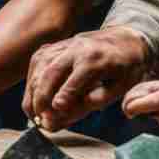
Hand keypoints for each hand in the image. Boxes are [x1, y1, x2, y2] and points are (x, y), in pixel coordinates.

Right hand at [23, 26, 148, 131]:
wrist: (125, 39)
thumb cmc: (126, 67)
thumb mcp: (122, 86)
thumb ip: (99, 99)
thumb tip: (71, 111)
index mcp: (96, 59)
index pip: (75, 80)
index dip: (63, 99)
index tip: (53, 115)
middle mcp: (77, 48)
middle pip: (51, 71)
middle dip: (41, 97)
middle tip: (39, 118)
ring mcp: (64, 44)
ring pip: (40, 65)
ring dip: (32, 90)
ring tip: (32, 112)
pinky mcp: (56, 45)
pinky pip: (38, 61)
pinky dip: (32, 79)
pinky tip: (32, 95)